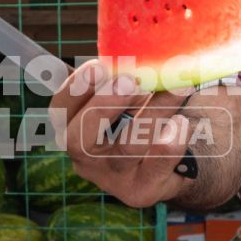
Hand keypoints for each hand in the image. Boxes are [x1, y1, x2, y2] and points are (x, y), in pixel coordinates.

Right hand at [52, 58, 193, 208]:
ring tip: (178, 87)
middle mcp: (85, 157)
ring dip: (154, 112)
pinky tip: (181, 124)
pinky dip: (170, 143)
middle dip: (104, 106)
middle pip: (80, 138)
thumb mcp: (128, 96)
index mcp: (73, 128)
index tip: (99, 66)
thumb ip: (123, 77)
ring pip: (127, 147)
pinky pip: (156, 166)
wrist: (175, 161)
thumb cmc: (144, 117)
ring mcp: (111, 178)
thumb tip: (139, 49)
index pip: (60, 110)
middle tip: (132, 82)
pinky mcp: (140, 191)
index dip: (76, 88)